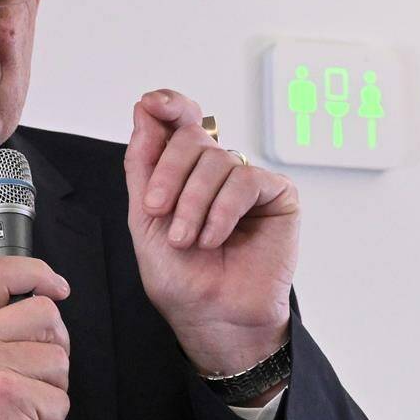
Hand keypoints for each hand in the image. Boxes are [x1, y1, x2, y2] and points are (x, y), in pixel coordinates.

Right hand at [0, 257, 71, 419]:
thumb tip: (41, 303)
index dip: (36, 271)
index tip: (56, 285)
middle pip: (44, 314)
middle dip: (53, 350)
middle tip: (33, 379)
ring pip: (58, 359)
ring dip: (52, 393)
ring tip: (23, 410)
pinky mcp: (6, 395)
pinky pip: (60, 399)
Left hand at [123, 89, 298, 378]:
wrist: (209, 315)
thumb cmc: (180, 276)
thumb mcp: (144, 216)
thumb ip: (144, 162)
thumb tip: (144, 111)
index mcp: (182, 170)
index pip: (179, 122)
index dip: (168, 106)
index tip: (152, 104)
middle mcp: (214, 171)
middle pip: (191, 137)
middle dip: (168, 173)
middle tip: (158, 209)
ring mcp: (246, 181)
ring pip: (217, 159)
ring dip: (193, 202)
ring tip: (188, 239)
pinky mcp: (276, 196)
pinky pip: (246, 180)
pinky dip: (223, 210)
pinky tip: (215, 237)